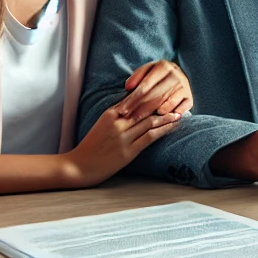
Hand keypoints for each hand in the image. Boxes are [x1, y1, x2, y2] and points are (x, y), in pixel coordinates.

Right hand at [62, 104, 182, 187]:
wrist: (78, 166)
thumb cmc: (91, 146)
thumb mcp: (102, 124)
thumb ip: (118, 114)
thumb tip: (135, 104)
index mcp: (110, 113)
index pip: (136, 99)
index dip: (153, 94)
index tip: (166, 90)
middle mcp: (118, 122)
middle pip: (146, 108)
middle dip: (163, 103)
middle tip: (177, 98)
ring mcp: (123, 137)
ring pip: (150, 121)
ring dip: (167, 116)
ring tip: (179, 113)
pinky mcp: (128, 151)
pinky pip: (150, 137)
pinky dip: (163, 130)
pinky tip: (173, 127)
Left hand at [117, 60, 193, 120]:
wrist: (175, 76)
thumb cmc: (155, 76)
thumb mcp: (145, 72)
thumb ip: (136, 78)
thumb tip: (128, 87)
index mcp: (164, 66)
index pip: (145, 86)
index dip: (132, 99)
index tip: (122, 110)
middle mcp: (176, 74)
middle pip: (156, 94)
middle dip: (140, 108)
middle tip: (128, 118)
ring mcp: (185, 86)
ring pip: (167, 102)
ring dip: (154, 112)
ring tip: (141, 120)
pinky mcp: (189, 97)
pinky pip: (181, 108)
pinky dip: (172, 113)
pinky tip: (161, 119)